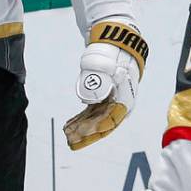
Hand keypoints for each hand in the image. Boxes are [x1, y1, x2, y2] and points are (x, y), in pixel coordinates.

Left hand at [64, 21, 146, 149]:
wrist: (118, 48)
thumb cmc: (114, 59)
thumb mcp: (107, 69)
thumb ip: (98, 83)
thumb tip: (88, 101)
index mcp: (124, 101)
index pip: (111, 120)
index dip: (97, 128)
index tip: (83, 133)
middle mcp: (119, 106)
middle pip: (102, 125)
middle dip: (85, 134)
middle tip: (70, 141)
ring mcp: (110, 104)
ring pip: (95, 121)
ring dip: (81, 128)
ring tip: (66, 135)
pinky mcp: (102, 100)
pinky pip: (91, 114)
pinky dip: (80, 119)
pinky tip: (69, 125)